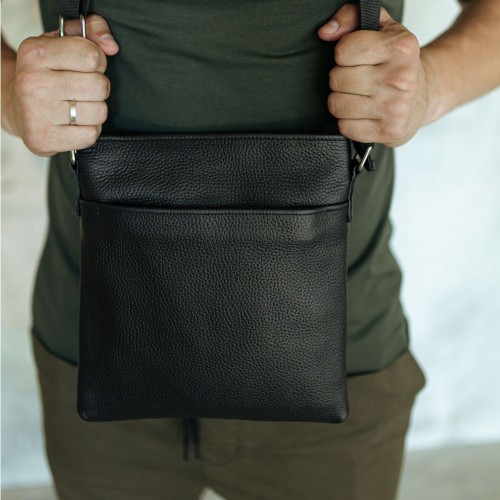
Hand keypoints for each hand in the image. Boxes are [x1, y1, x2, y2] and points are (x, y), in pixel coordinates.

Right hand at [4, 15, 118, 155]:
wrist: (16, 108)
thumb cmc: (47, 74)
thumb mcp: (63, 43)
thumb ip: (91, 31)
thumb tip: (111, 46)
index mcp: (36, 53)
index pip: (91, 55)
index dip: (98, 61)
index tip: (87, 66)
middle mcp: (33, 83)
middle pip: (99, 86)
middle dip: (98, 88)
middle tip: (83, 89)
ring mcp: (36, 113)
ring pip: (99, 112)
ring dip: (95, 111)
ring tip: (78, 106)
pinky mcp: (43, 138)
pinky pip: (90, 135)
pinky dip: (88, 131)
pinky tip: (74, 124)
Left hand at [318, 3, 430, 147]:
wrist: (424, 97)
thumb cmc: (397, 63)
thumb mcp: (382, 29)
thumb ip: (352, 17)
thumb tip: (326, 32)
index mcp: (401, 47)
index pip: (343, 51)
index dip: (344, 54)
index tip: (358, 58)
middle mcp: (400, 78)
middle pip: (336, 79)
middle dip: (342, 79)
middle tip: (359, 80)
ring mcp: (394, 108)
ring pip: (337, 105)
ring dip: (343, 102)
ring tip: (360, 97)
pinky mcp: (387, 131)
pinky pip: (344, 127)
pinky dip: (349, 122)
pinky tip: (364, 114)